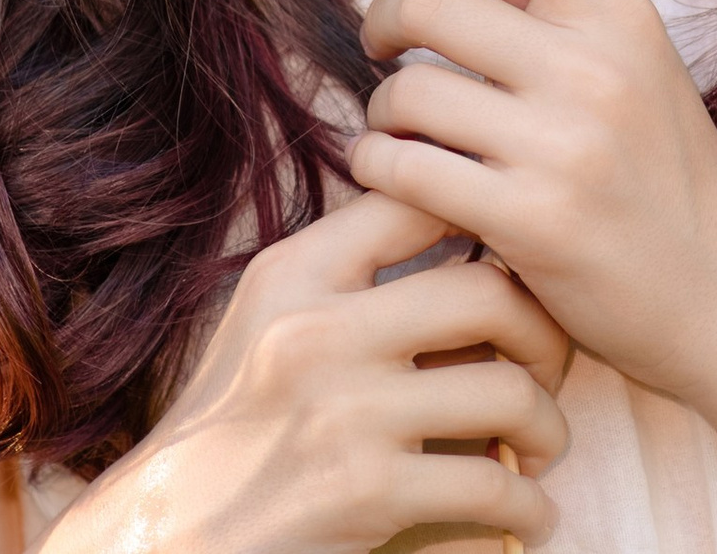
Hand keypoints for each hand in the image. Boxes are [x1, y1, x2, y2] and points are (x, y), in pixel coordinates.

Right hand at [41, 191, 569, 553]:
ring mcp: (343, 416)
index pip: (423, 197)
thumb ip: (354, 259)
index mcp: (298, 271)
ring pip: (506, 391)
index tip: (524, 256)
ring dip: (546, 425)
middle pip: (488, 292)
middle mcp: (319, 331)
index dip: (491, 214)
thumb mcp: (274, 311)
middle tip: (554, 361)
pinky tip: (530, 513)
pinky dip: (526, 506)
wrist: (162, 535)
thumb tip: (472, 206)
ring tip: (543, 442)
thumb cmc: (238, 418)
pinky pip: (489, 488)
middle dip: (544, 330)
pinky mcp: (363, 498)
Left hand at [348, 0, 716, 404]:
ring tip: (405, 135)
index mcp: (617, 4)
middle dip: (381, 23)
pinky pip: (405, 171)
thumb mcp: (618, 59)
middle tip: (386, 53)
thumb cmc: (661, 171)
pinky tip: (402, 181)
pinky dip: (381, 171)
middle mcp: (596, 61)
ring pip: (406, 93)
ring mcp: (567, 143)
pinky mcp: (533, 222)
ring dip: (381, 114)